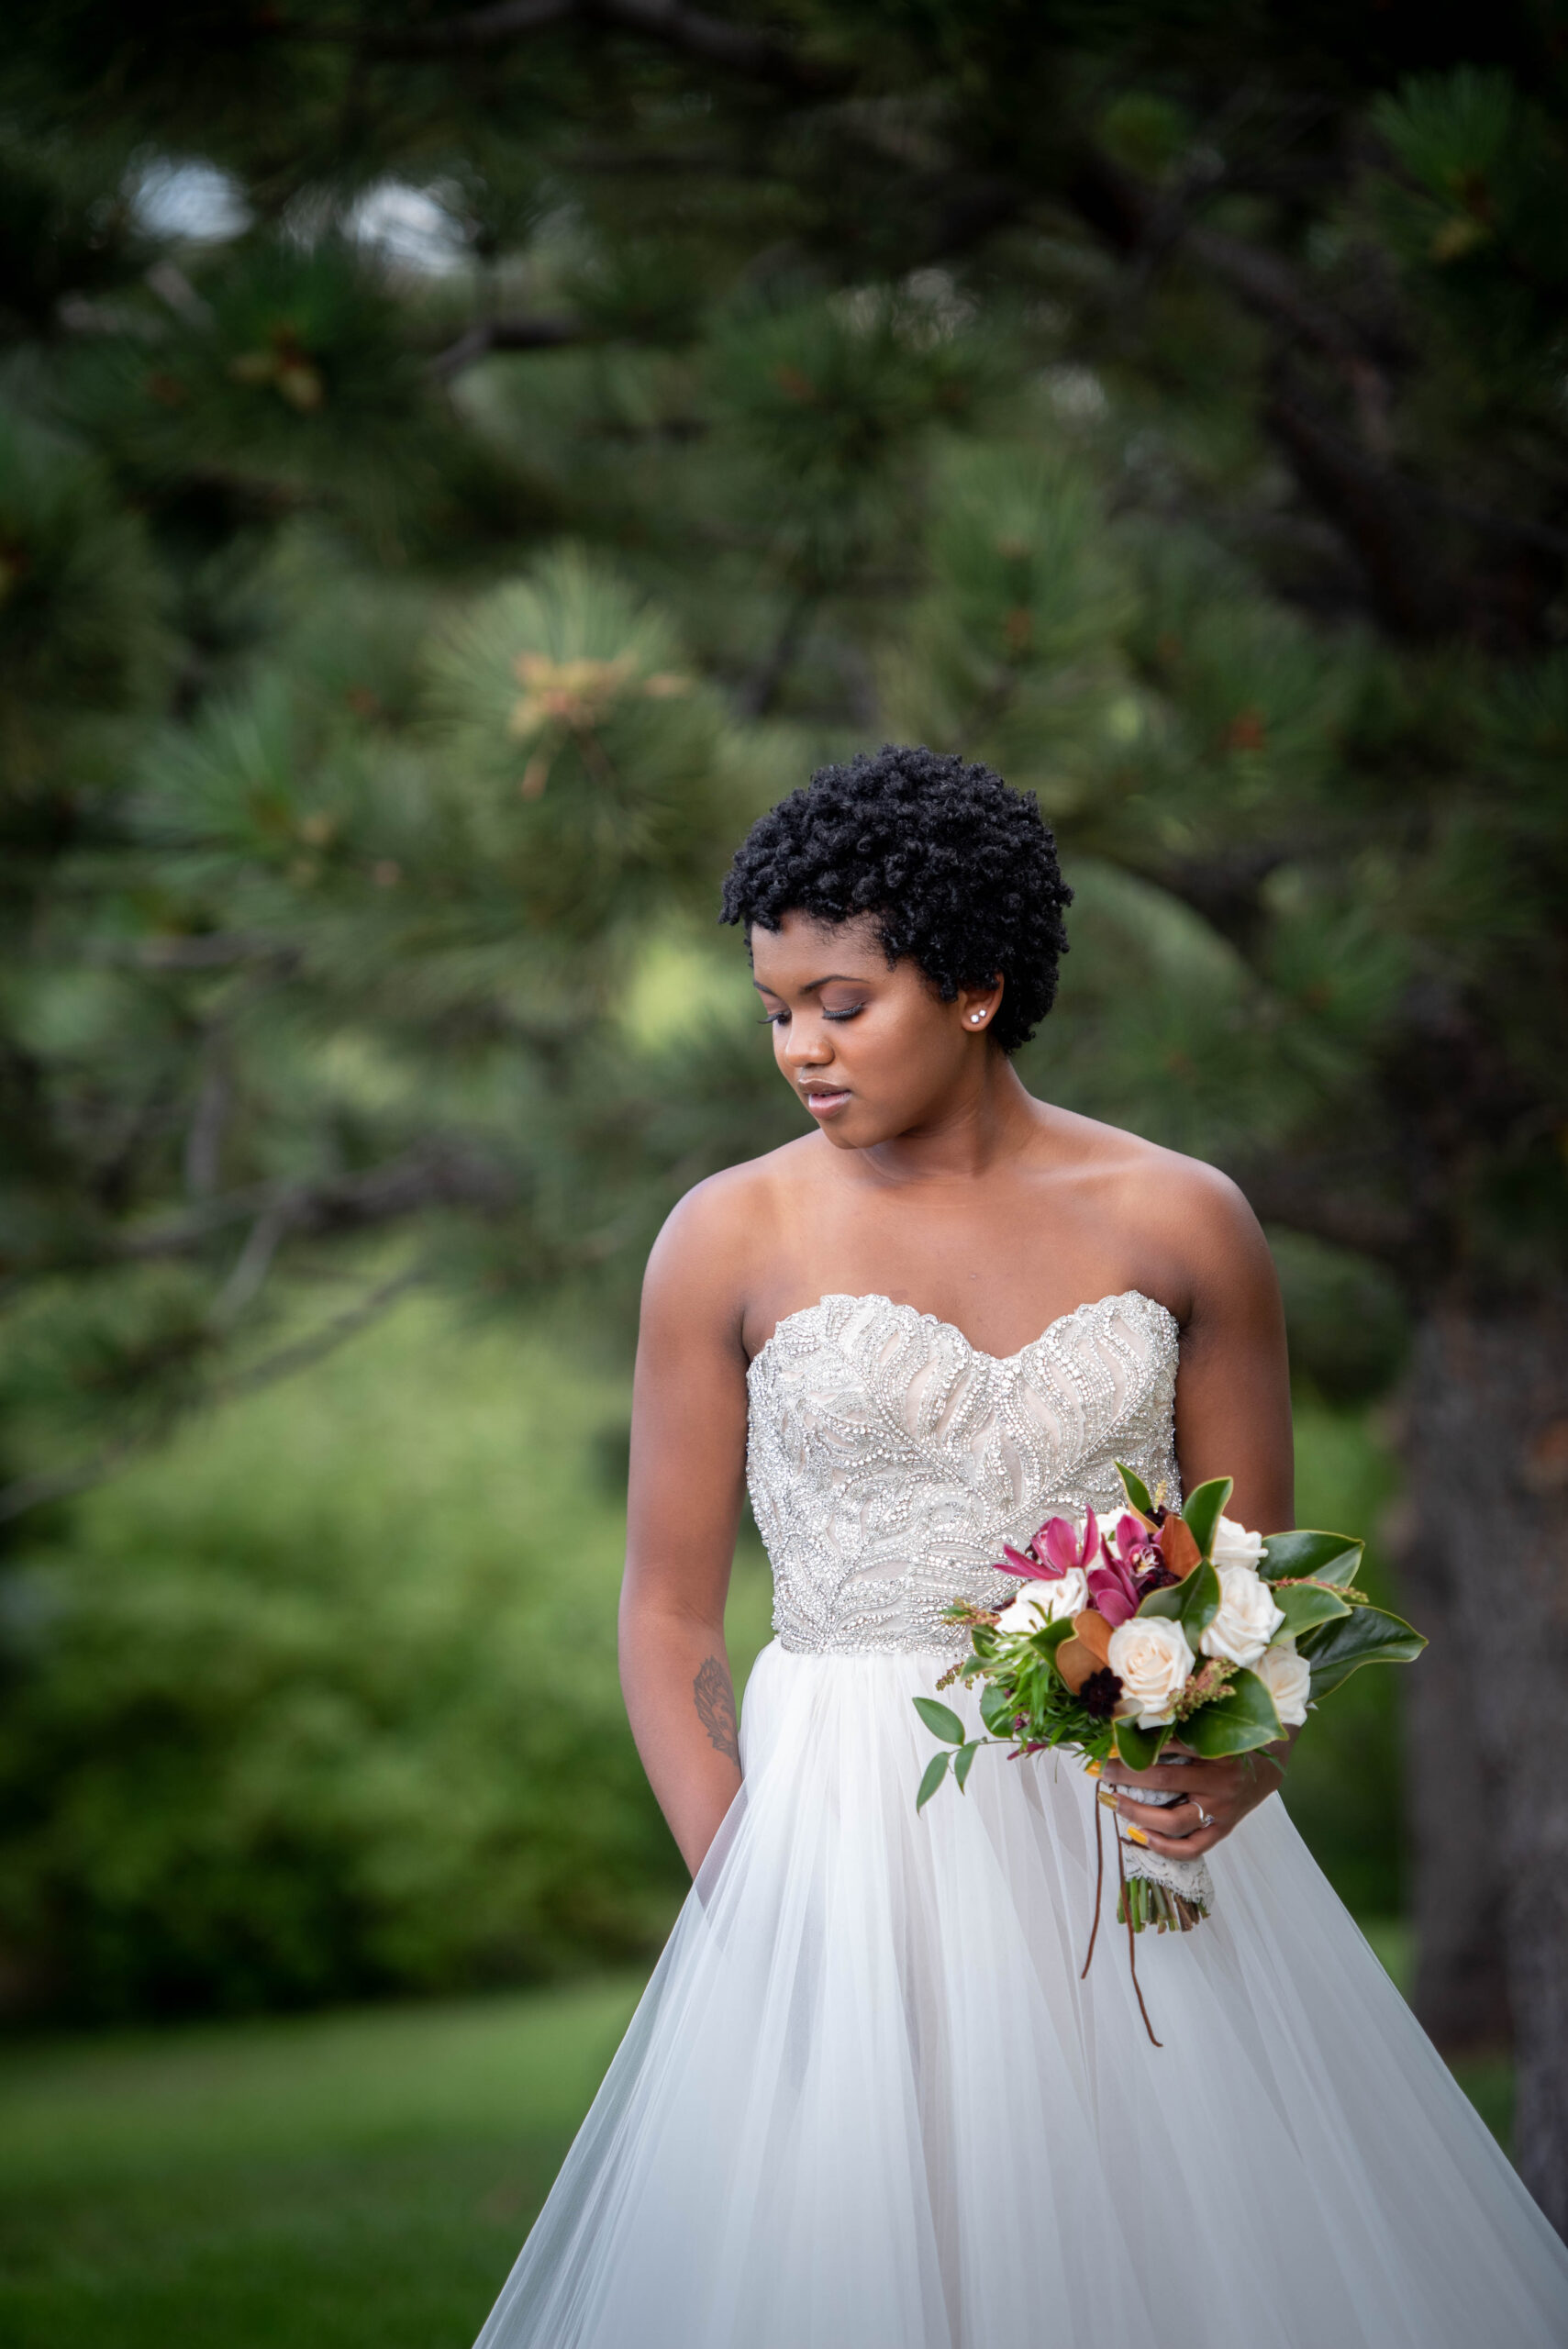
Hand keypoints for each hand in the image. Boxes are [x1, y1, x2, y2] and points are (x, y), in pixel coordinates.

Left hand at [1102, 1738, 1290, 1858]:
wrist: (1265, 1770)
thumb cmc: (1230, 1748)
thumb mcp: (1208, 1733)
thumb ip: (1176, 1734)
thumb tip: (1134, 1732)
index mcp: (1215, 1753)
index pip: (1167, 1750)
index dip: (1135, 1751)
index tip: (1107, 1750)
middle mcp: (1219, 1785)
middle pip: (1165, 1783)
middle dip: (1127, 1779)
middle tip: (1102, 1775)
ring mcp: (1221, 1812)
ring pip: (1175, 1822)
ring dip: (1139, 1815)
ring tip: (1115, 1804)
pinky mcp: (1222, 1831)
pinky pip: (1191, 1848)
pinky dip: (1164, 1847)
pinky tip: (1141, 1836)